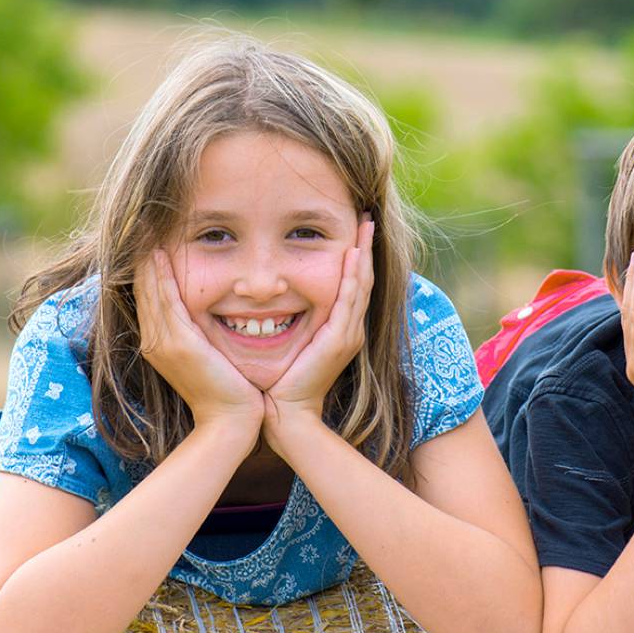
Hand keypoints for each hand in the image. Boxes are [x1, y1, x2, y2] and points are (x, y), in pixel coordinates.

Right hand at [135, 248, 263, 440]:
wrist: (231, 421)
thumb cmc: (228, 388)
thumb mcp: (207, 354)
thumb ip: (198, 332)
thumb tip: (204, 309)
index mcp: (159, 343)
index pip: (148, 296)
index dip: (146, 267)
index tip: (148, 237)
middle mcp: (154, 342)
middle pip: (142, 290)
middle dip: (142, 257)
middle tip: (140, 224)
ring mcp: (163, 343)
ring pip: (150, 292)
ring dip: (146, 260)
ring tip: (144, 230)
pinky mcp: (179, 345)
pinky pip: (165, 302)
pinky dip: (159, 277)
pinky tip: (158, 254)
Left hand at [264, 217, 374, 444]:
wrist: (286, 415)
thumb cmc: (280, 384)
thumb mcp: (289, 346)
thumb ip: (289, 324)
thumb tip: (267, 301)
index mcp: (339, 330)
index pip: (352, 285)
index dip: (356, 257)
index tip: (354, 231)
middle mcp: (349, 330)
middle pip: (363, 279)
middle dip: (366, 247)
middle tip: (366, 217)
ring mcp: (347, 335)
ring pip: (360, 285)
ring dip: (364, 253)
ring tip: (365, 226)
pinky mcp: (338, 340)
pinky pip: (349, 301)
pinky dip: (353, 276)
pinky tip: (353, 255)